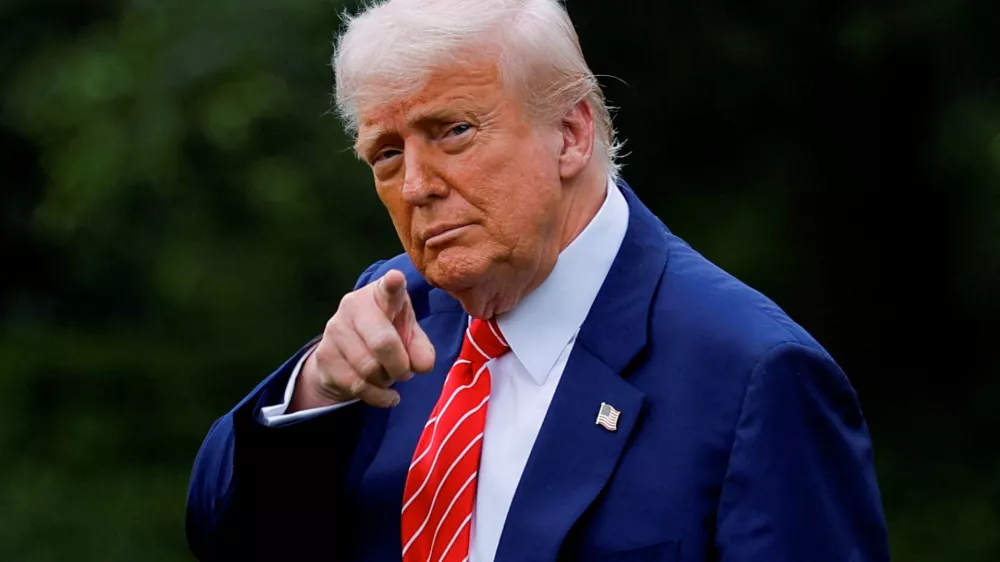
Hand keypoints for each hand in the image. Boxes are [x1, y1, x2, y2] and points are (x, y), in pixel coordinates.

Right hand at [290, 269, 435, 410]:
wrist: (345, 354)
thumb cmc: (387, 335)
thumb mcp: (409, 337)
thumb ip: (421, 349)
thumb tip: (422, 365)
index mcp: (381, 294)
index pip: (388, 288)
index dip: (393, 284)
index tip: (395, 278)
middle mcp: (353, 306)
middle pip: (383, 343)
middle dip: (400, 366)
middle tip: (406, 372)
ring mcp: (335, 329)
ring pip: (370, 368)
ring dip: (387, 380)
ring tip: (389, 376)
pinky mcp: (324, 355)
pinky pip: (357, 385)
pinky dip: (378, 396)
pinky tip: (386, 394)